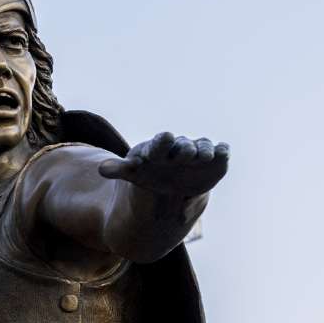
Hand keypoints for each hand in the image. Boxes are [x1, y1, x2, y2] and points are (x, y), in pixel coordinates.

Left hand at [99, 132, 228, 195]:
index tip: (165, 137)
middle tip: (188, 155)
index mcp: (159, 150)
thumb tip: (101, 169)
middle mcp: (180, 149)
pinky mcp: (216, 160)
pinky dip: (222, 153)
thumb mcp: (133, 173)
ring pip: (204, 148)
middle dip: (186, 150)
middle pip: (184, 147)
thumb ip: (119, 169)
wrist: (172, 185)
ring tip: (202, 157)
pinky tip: (221, 154)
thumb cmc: (148, 174)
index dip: (162, 142)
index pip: (160, 143)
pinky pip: (222, 152)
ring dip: (204, 152)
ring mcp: (199, 153)